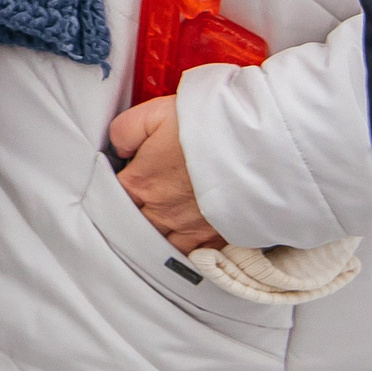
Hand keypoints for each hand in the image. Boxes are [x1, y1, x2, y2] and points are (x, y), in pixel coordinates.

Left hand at [108, 95, 226, 253]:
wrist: (257, 145)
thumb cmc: (205, 127)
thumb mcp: (153, 115)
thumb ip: (124, 132)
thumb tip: (119, 150)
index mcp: (141, 182)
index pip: (114, 196)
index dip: (114, 191)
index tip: (120, 185)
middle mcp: (162, 211)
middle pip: (136, 226)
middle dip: (133, 219)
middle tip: (136, 210)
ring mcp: (190, 228)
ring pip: (163, 245)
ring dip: (158, 238)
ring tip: (159, 230)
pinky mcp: (218, 238)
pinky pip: (194, 255)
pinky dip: (187, 251)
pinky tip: (187, 244)